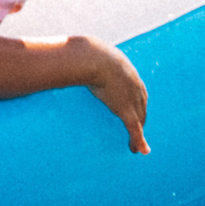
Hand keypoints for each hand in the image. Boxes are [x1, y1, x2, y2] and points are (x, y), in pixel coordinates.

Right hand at [75, 37, 150, 153]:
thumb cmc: (86, 54)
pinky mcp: (127, 111)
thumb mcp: (88, 56)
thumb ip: (81, 61)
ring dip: (138, 134)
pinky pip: (135, 130)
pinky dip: (138, 141)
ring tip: (137, 145)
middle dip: (141, 120)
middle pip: (141, 107)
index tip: (134, 111)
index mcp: (129, 72)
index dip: (136, 104)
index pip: (137, 92)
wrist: (93, 59)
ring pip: (140, 120)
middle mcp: (135, 86)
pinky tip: (139, 151)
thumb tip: (63, 59)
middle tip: (137, 132)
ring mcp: (132, 99)